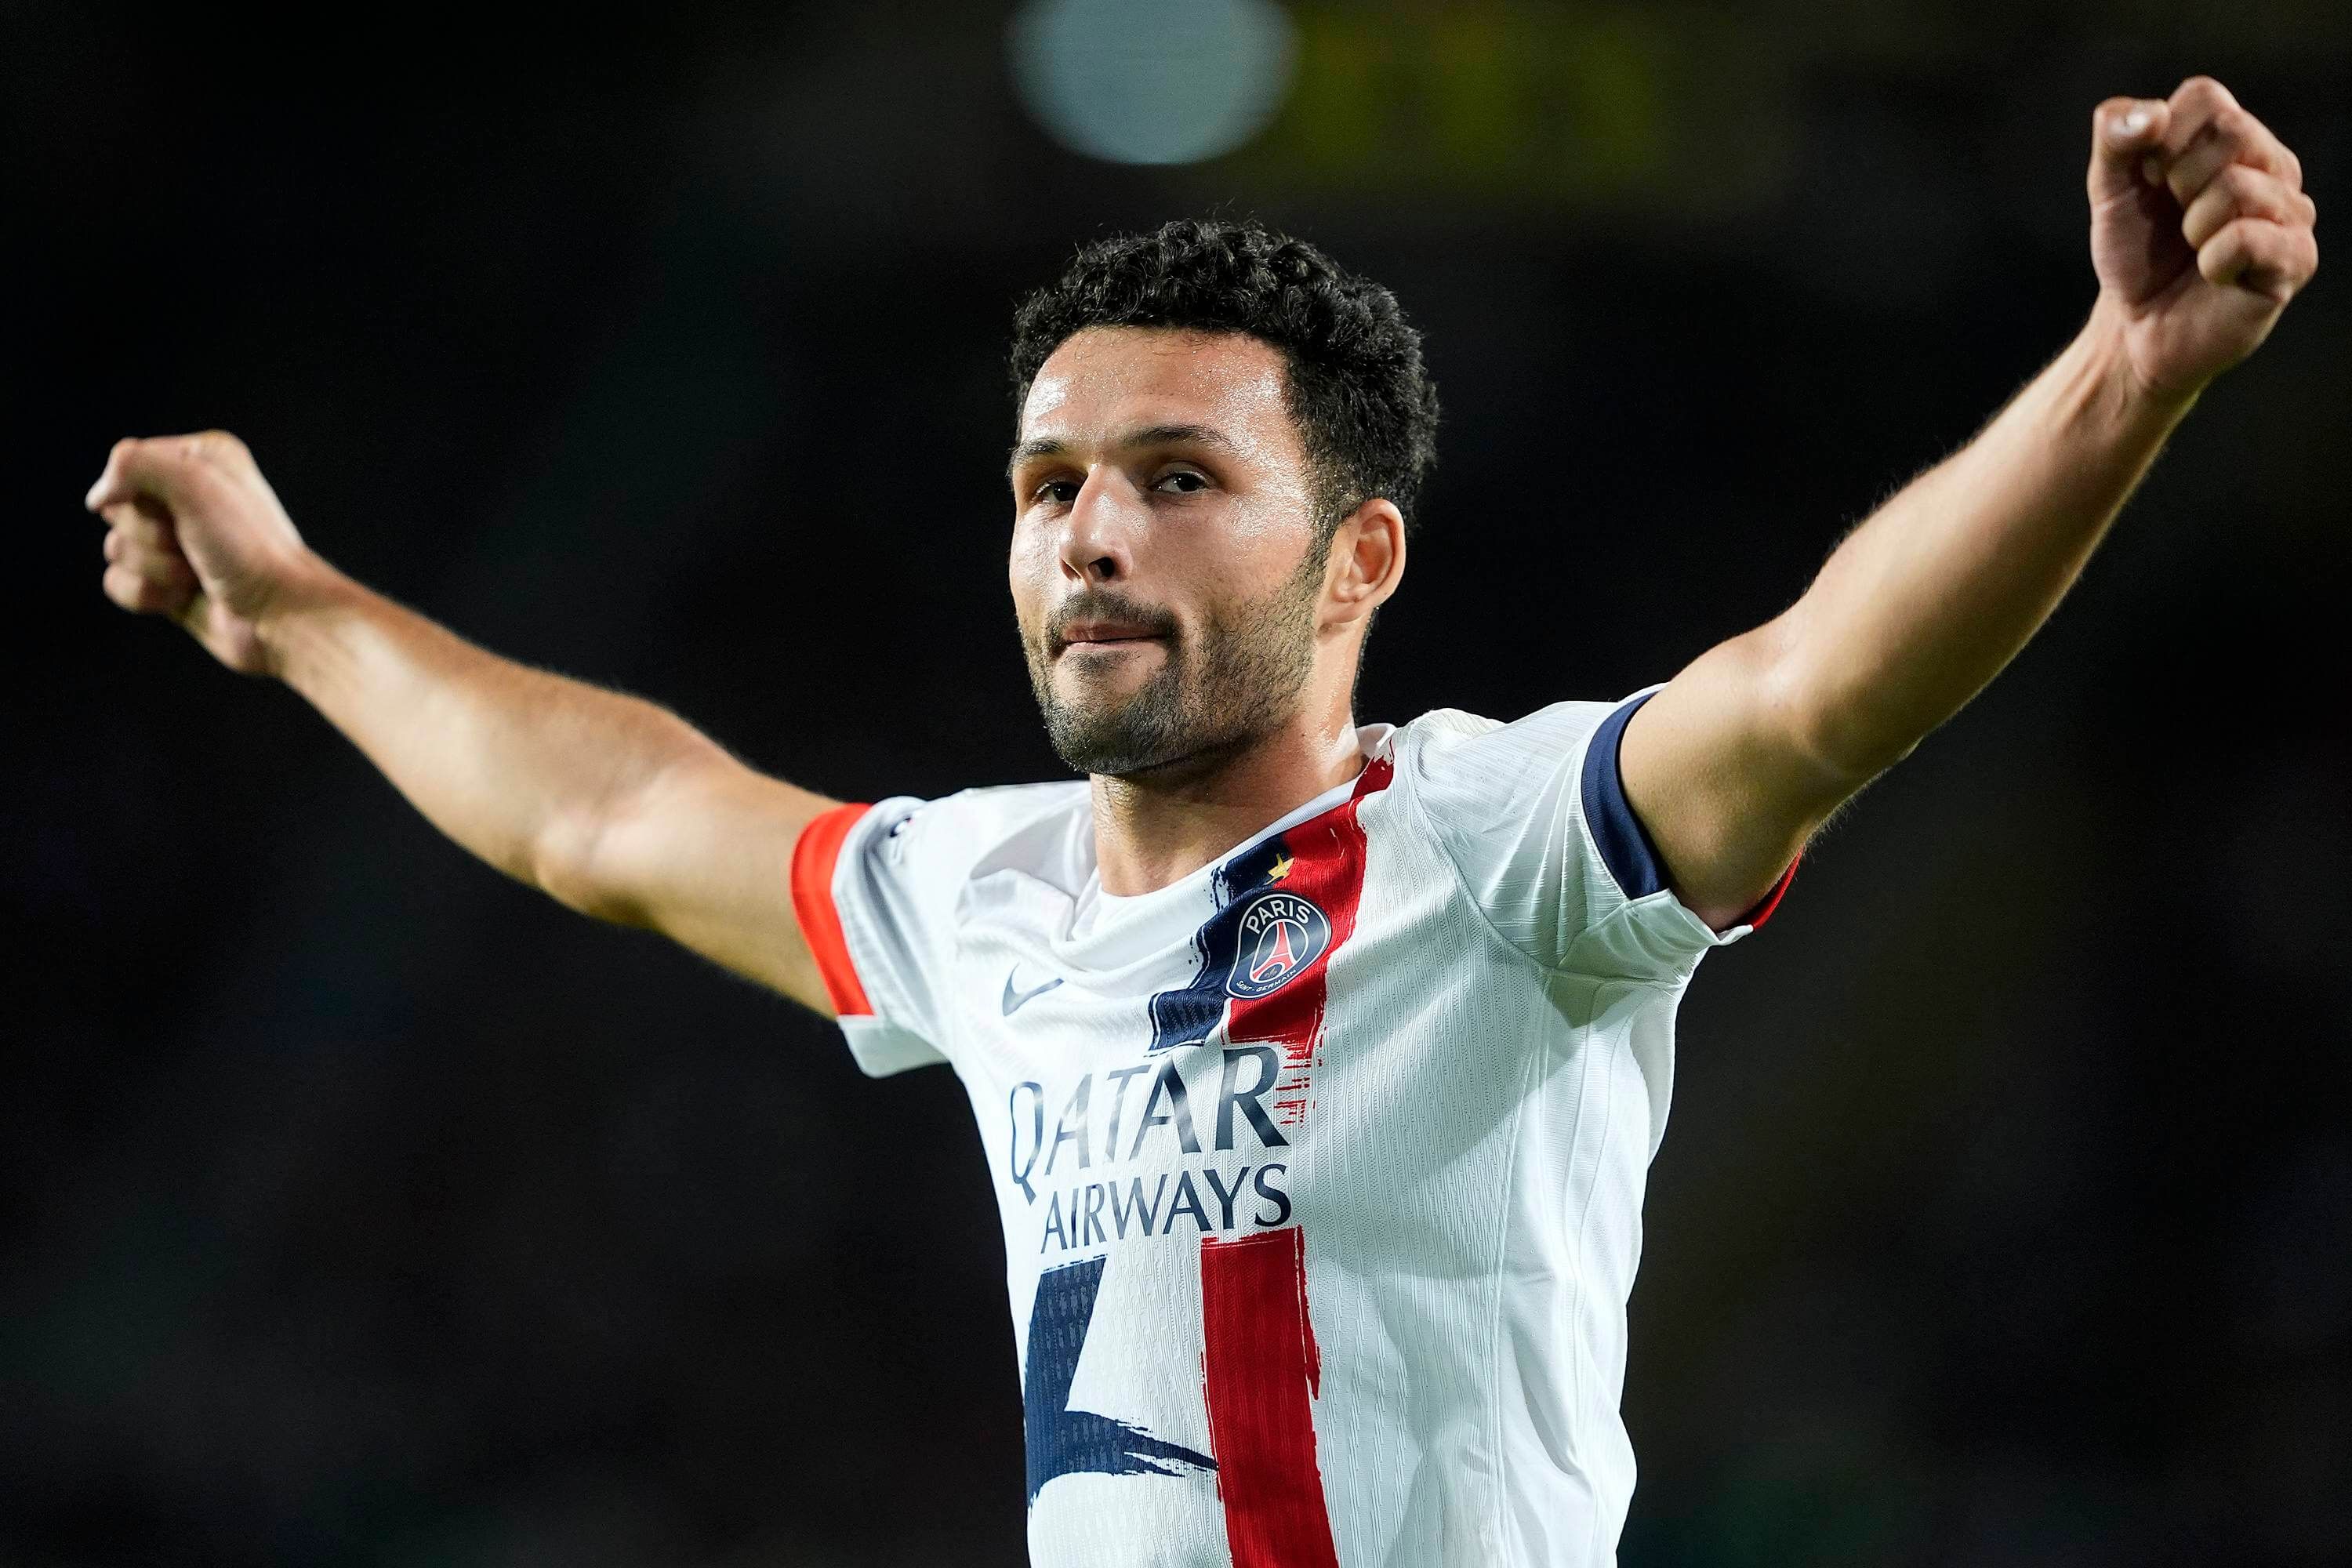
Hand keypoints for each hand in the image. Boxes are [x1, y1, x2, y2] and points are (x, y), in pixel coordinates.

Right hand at [86, 431, 334, 676]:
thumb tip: (99, 498)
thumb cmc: (248, 547)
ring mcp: (177, 542)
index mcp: (200, 459)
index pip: (128, 464)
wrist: (280, 616)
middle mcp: (188, 496)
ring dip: (154, 567)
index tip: (187, 509)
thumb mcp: (194, 484)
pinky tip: (183, 598)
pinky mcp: (167, 583)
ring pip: (115, 547)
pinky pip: (117, 582)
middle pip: (118, 509)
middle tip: (196, 545)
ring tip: (196, 574)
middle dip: (151, 535)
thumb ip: (133, 464)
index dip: (145, 494)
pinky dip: (146, 594)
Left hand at [2089, 77, 2318, 399]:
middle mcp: (2274, 165)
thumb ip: (2115, 138)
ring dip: (2194, 228)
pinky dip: (2212, 261)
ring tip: (2196, 250)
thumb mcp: (2110, 189)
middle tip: (2176, 221)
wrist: (2138, 329)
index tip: (2151, 182)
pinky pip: (2248, 238)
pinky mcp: (2296, 259)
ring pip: (2239, 187)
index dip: (2161, 141)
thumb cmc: (2136, 253)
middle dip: (2178, 182)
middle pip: (2230, 132)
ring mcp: (2292, 211)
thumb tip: (2150, 114)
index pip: (2204, 96)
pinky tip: (2214, 276)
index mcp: (2234, 137)